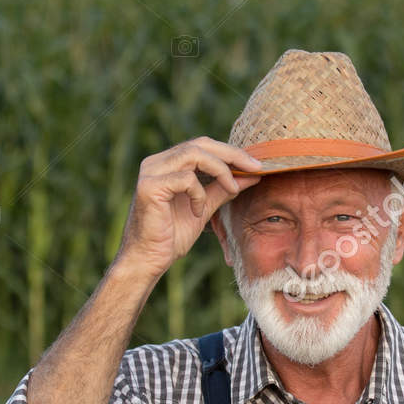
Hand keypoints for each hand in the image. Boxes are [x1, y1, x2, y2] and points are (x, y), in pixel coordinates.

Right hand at [115, 137, 262, 279]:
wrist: (148, 260)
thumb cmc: (172, 236)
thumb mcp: (204, 207)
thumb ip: (223, 189)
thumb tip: (251, 175)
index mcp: (166, 163)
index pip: (202, 146)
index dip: (230, 152)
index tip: (255, 164)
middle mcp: (155, 162)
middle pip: (200, 144)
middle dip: (231, 154)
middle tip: (255, 167)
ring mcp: (150, 172)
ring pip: (194, 154)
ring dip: (220, 170)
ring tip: (232, 188)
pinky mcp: (149, 186)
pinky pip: (185, 178)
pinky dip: (199, 194)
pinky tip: (197, 212)